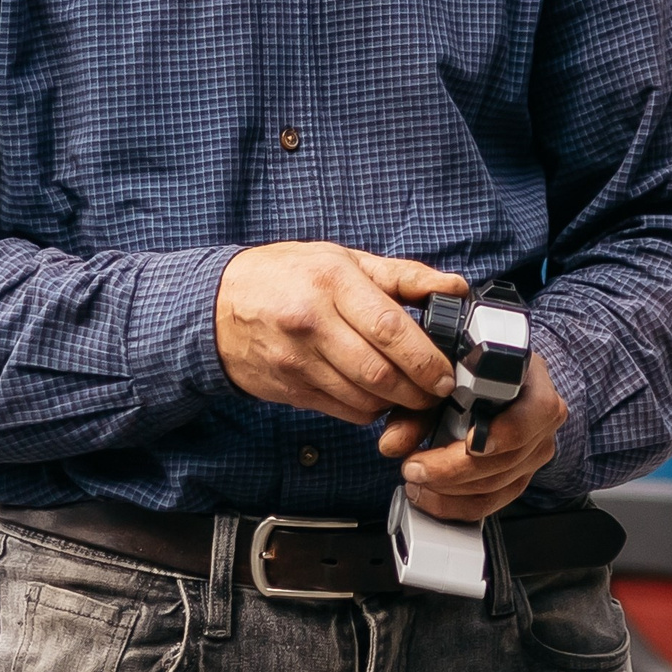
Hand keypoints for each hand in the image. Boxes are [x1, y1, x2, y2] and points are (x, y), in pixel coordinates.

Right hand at [215, 242, 467, 425]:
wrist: (217, 307)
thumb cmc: (287, 276)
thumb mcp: (343, 259)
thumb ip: (403, 276)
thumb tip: (454, 288)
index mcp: (331, 281)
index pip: (389, 328)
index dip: (424, 358)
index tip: (444, 373)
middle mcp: (311, 322)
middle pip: (379, 372)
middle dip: (417, 390)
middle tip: (435, 390)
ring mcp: (297, 360)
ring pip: (362, 398)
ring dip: (395, 404)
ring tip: (411, 394)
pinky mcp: (289, 389)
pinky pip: (343, 411)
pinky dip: (368, 410)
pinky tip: (377, 397)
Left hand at [379, 349, 568, 521]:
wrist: (486, 377)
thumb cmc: (468, 373)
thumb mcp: (440, 380)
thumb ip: (416, 409)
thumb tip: (393, 442)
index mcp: (533, 380)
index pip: (536, 410)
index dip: (504, 431)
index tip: (469, 444)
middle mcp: (541, 418)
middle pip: (507, 457)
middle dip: (453, 469)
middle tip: (414, 467)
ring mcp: (534, 451)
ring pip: (496, 485)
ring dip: (448, 490)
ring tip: (415, 479)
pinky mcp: (519, 477)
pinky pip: (490, 502)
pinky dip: (454, 504)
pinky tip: (429, 494)